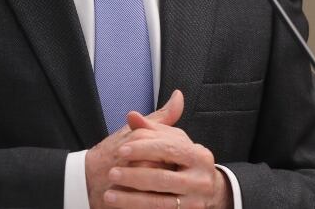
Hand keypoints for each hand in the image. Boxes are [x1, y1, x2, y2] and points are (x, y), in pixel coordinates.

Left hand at [101, 93, 232, 208]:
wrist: (205, 190)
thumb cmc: (181, 160)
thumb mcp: (171, 141)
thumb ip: (151, 128)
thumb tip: (132, 115)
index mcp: (198, 155)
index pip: (168, 149)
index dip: (143, 148)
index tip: (121, 150)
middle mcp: (200, 180)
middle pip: (163, 178)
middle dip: (134, 176)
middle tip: (112, 173)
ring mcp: (194, 202)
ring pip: (160, 202)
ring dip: (131, 199)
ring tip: (109, 195)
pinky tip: (120, 206)